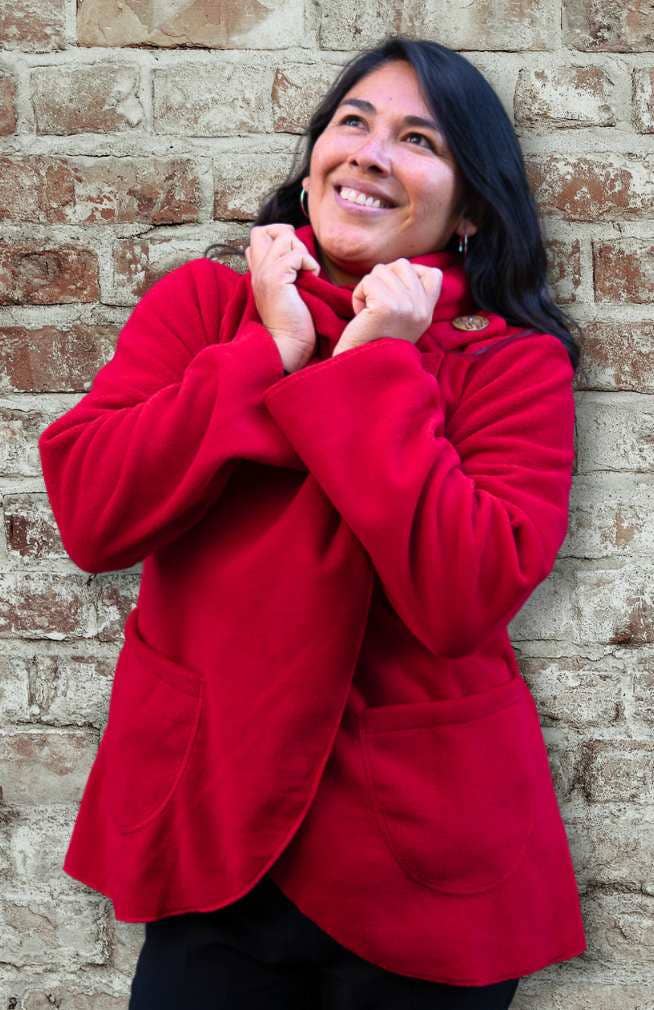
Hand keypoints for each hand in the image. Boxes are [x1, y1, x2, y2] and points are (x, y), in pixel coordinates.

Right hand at [245, 224, 320, 372]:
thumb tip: (299, 258)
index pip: (258, 239)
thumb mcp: (287, 293)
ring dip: (302, 251)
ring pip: (284, 237)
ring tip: (307, 273)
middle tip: (300, 260)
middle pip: (262, 230)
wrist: (288, 346)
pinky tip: (312, 280)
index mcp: (257, 274)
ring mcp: (264, 273)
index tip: (295, 260)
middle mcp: (257, 270)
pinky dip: (309, 264)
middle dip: (286, 235)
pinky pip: (296, 254)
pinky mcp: (276, 279)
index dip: (277, 240)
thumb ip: (287, 274)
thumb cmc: (294, 325)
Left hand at [333, 259, 442, 355]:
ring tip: (369, 312)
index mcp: (427, 312)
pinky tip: (362, 315)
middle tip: (377, 306)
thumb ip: (409, 294)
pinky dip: (358, 295)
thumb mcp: (404, 319)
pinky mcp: (387, 306)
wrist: (362, 369)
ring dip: (368, 288)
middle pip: (401, 265)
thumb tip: (400, 265)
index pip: (433, 274)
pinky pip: (368, 281)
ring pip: (381, 270)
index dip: (412, 273)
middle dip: (383, 280)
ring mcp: (406, 306)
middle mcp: (421, 308)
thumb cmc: (374, 342)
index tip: (395, 293)